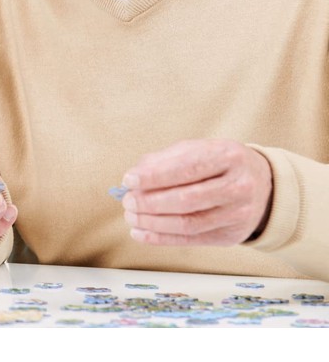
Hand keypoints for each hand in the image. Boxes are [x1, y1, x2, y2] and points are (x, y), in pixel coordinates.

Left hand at [120, 139, 272, 246]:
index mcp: (228, 156)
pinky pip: (192, 240)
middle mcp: (238, 186)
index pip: (186, 168)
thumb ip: (164, 160)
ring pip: (188, 223)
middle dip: (150, 202)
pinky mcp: (232, 236)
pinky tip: (141, 234)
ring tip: (131, 217)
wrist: (262, 183)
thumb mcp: (197, 149)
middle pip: (187, 200)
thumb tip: (133, 177)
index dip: (154, 177)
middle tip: (127, 201)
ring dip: (153, 223)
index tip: (129, 180)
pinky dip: (162, 239)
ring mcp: (238, 214)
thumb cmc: (219, 163)